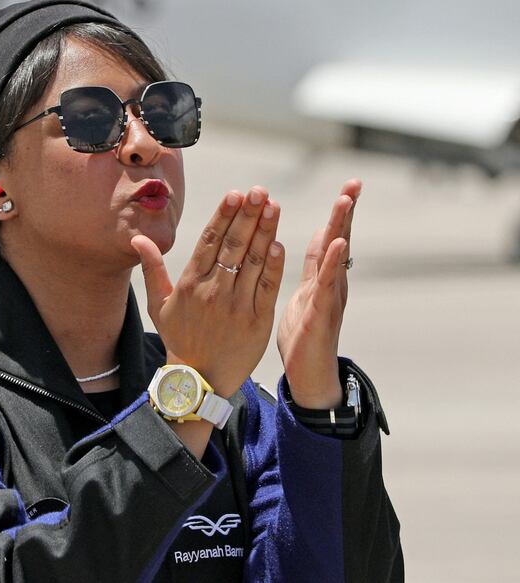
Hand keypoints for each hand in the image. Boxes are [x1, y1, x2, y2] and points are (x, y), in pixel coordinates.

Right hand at [131, 187, 284, 396]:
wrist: (199, 380)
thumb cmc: (179, 338)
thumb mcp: (157, 305)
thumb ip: (152, 269)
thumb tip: (138, 238)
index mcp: (190, 284)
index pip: (209, 242)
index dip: (223, 216)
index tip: (235, 193)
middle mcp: (213, 291)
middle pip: (233, 245)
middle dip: (247, 215)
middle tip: (258, 190)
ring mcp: (236, 306)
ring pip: (252, 261)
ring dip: (264, 231)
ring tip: (272, 205)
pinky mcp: (256, 320)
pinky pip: (266, 287)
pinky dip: (273, 265)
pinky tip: (278, 243)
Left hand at [276, 179, 360, 407]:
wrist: (308, 375)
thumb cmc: (305, 336)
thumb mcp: (305, 294)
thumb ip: (315, 267)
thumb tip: (324, 235)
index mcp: (324, 278)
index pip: (332, 238)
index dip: (339, 213)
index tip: (348, 186)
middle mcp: (333, 284)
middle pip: (340, 240)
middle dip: (347, 212)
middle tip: (354, 182)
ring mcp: (330, 297)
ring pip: (337, 257)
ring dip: (343, 227)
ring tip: (346, 201)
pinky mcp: (323, 313)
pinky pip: (328, 283)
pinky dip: (334, 262)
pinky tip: (339, 243)